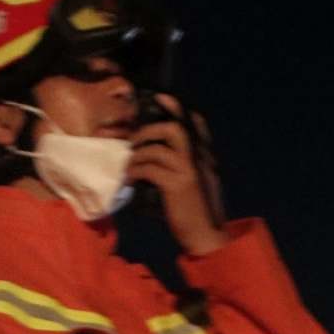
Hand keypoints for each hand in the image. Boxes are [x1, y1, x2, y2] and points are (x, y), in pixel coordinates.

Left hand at [129, 93, 225, 254]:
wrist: (205, 235)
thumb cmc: (194, 211)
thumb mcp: (192, 183)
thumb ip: (180, 166)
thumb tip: (155, 157)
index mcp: (204, 155)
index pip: (196, 122)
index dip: (178, 107)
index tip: (160, 98)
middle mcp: (200, 158)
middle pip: (175, 129)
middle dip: (150, 129)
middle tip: (134, 141)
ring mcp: (189, 171)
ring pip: (159, 148)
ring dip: (138, 154)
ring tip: (128, 164)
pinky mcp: (178, 185)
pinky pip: (151, 169)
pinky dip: (136, 171)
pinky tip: (130, 179)